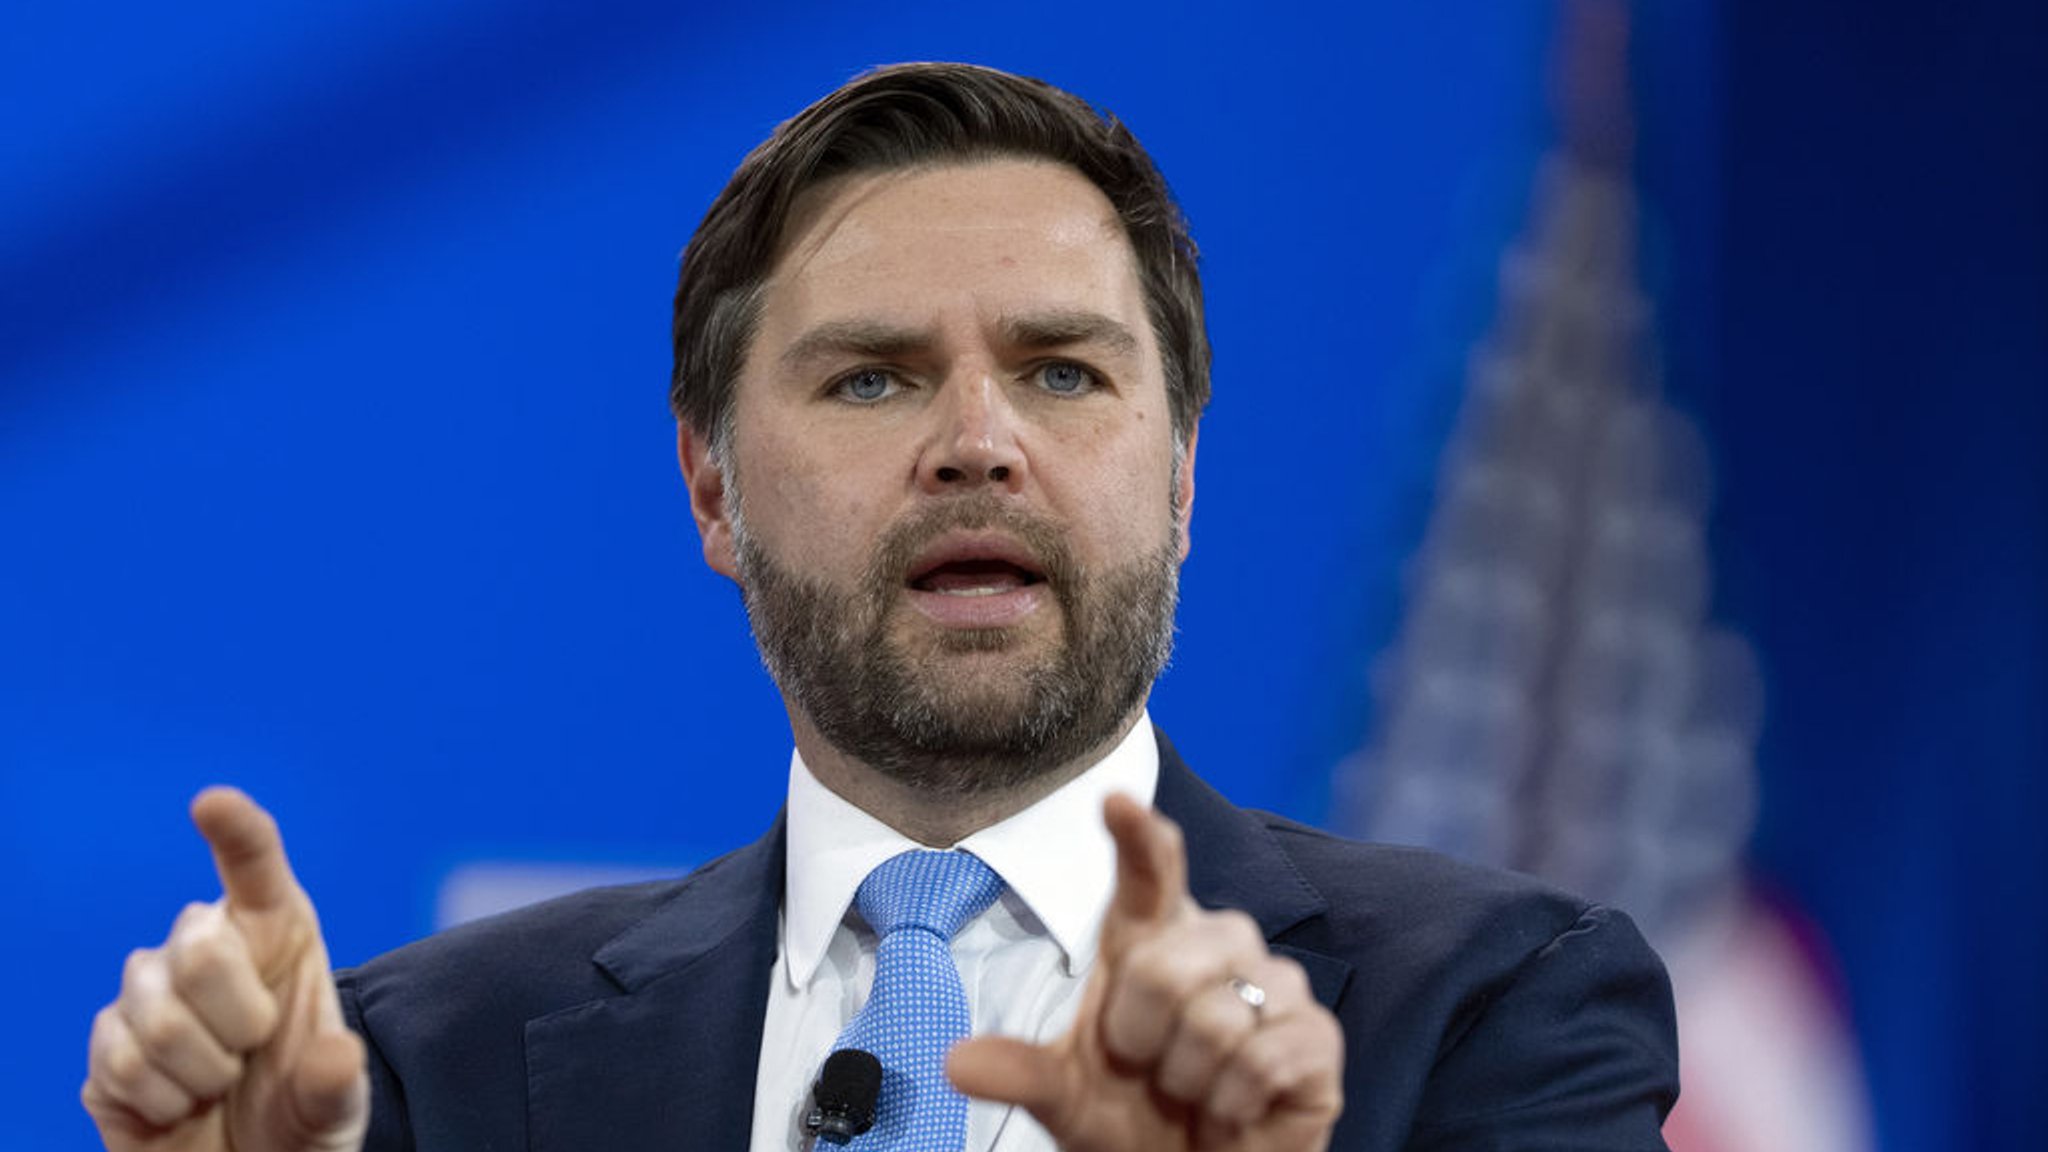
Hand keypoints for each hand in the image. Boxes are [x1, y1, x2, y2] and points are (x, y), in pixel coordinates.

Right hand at [82, 788, 368, 1151]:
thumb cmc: (300, 1117)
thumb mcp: (336, 1106)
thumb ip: (337, 1083)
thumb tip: (337, 1057)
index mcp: (276, 933)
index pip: (255, 866)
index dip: (234, 831)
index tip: (213, 803)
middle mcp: (205, 946)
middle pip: (199, 949)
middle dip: (239, 1021)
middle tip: (253, 1052)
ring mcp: (148, 992)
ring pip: (160, 1018)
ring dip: (203, 1074)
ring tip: (221, 1084)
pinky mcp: (107, 1042)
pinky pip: (122, 1063)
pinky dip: (163, 1101)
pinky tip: (180, 1105)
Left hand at [949, 794, 1342, 1151]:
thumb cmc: (1134, 1117)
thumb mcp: (1067, 1099)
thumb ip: (1022, 1074)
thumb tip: (956, 1063)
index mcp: (1151, 940)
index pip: (1148, 874)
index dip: (1138, 837)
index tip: (1117, 802)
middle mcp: (1218, 944)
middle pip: (1163, 968)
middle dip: (1141, 1039)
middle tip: (1151, 1068)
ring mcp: (1275, 984)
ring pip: (1216, 1019)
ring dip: (1190, 1080)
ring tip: (1196, 1091)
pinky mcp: (1315, 1036)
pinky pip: (1265, 1057)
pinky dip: (1235, 1101)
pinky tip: (1236, 1109)